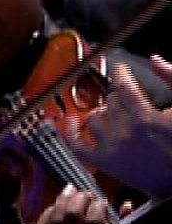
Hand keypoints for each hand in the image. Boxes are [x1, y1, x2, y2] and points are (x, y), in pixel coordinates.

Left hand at [34, 185, 115, 223]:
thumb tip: (127, 204)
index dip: (96, 207)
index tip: (103, 202)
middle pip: (71, 219)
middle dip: (78, 200)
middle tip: (86, 193)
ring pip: (56, 222)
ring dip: (62, 202)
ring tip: (70, 191)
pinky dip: (46, 216)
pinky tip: (54, 206)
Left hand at [70, 58, 171, 199]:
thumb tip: (156, 60)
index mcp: (144, 116)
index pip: (123, 85)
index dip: (121, 73)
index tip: (121, 69)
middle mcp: (124, 130)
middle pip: (111, 102)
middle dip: (119, 98)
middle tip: (128, 100)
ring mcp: (112, 147)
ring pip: (94, 118)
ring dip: (104, 113)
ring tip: (114, 115)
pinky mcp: (105, 163)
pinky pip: (77, 145)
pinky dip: (69, 133)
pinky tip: (68, 123)